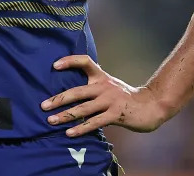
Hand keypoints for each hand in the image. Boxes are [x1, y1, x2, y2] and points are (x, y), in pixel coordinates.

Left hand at [41, 55, 169, 136]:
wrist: (150, 106)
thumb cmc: (125, 97)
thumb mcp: (109, 85)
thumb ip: (93, 86)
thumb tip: (70, 92)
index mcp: (101, 77)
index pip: (85, 62)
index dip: (70, 61)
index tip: (54, 65)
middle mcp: (104, 86)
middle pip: (77, 91)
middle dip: (58, 99)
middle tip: (43, 106)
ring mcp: (110, 100)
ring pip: (83, 109)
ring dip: (65, 116)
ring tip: (51, 121)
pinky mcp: (115, 114)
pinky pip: (94, 122)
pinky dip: (81, 128)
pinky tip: (69, 133)